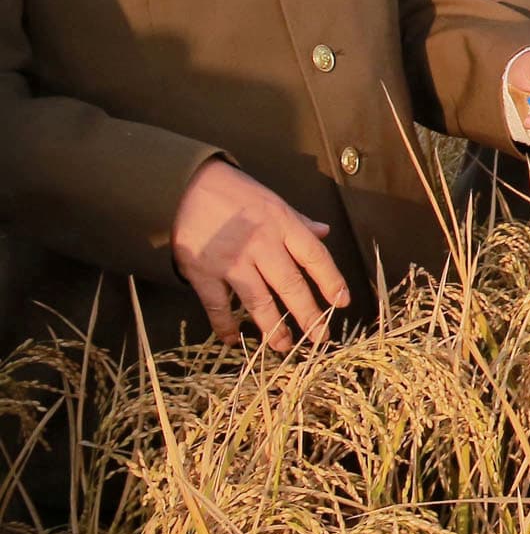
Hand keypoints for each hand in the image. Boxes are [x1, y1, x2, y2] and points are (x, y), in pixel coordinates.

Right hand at [171, 160, 349, 349]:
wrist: (183, 186)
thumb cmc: (233, 192)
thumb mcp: (272, 200)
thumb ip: (298, 221)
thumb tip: (324, 232)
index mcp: (282, 224)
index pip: (315, 257)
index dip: (331, 282)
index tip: (342, 303)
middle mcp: (261, 244)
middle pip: (291, 286)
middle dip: (308, 316)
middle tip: (320, 339)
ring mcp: (231, 260)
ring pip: (258, 302)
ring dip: (273, 329)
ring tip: (284, 347)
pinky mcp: (202, 272)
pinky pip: (218, 306)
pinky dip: (225, 326)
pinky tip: (234, 340)